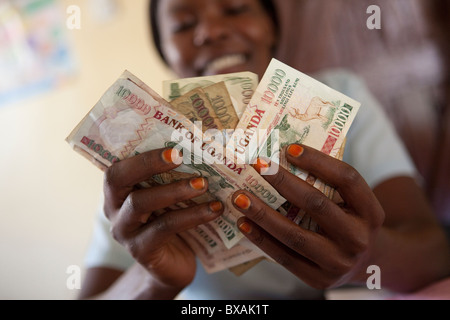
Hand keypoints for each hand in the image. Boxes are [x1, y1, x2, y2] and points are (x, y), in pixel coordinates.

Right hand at [102, 148, 222, 292]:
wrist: (172, 266)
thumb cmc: (172, 221)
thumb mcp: (169, 197)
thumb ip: (173, 176)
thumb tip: (202, 146)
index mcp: (117, 191)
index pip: (117, 166)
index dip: (141, 156)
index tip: (172, 148)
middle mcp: (114, 209)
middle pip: (119, 180)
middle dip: (149, 164)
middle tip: (181, 157)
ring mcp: (124, 231)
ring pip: (142, 203)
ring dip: (175, 190)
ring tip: (203, 184)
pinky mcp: (141, 250)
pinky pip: (165, 227)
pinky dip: (192, 216)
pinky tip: (214, 209)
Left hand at [232, 144, 384, 288]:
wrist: (366, 264)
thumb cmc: (349, 221)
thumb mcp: (353, 203)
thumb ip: (328, 185)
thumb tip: (283, 158)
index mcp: (370, 211)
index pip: (347, 179)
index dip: (319, 161)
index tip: (290, 148)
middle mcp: (358, 237)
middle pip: (316, 204)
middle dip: (283, 182)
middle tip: (257, 166)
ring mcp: (338, 262)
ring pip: (294, 234)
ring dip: (262, 214)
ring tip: (239, 197)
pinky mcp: (318, 279)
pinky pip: (284, 257)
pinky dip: (261, 238)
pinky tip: (244, 223)